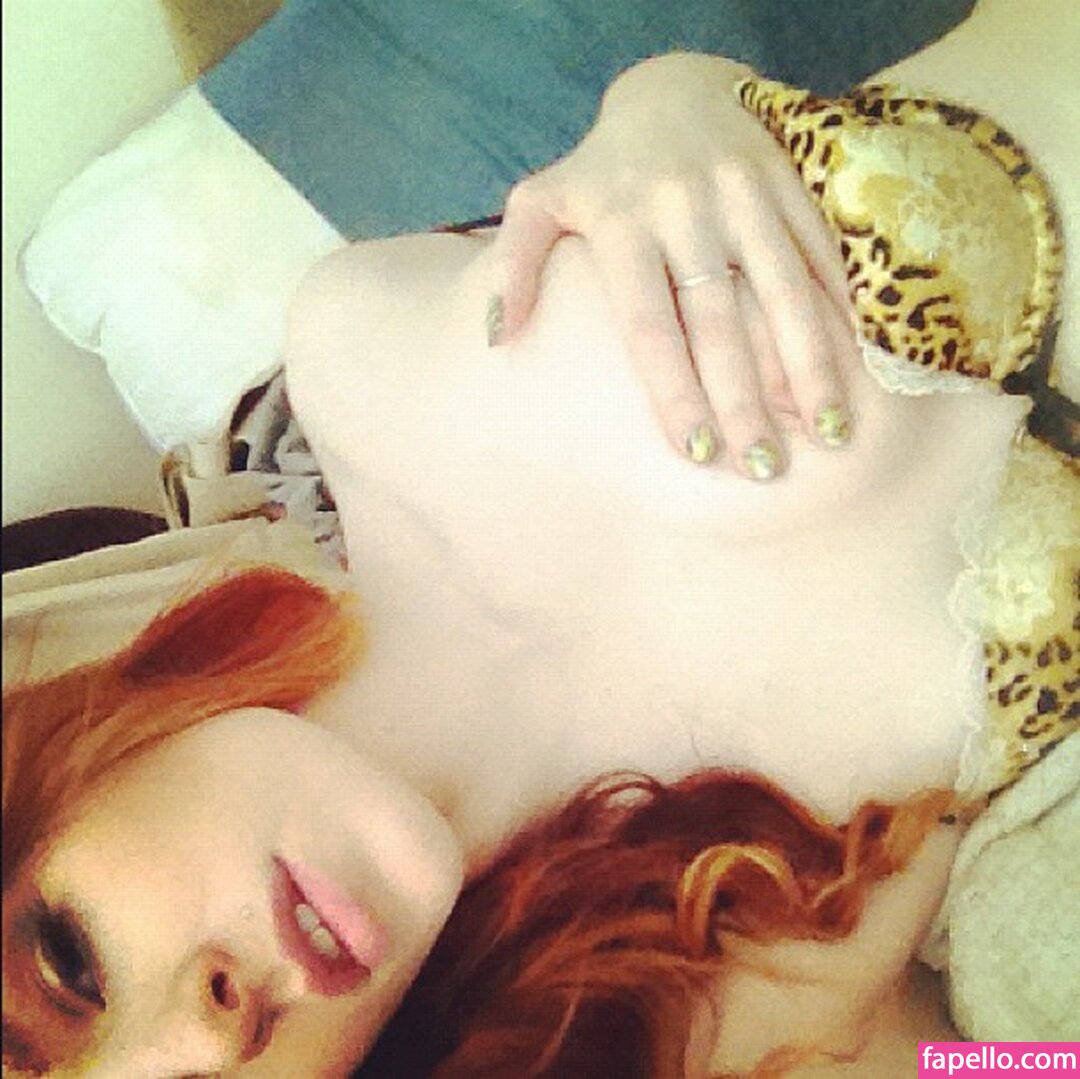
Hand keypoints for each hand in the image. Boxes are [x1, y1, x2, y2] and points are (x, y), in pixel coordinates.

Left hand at [485, 53, 858, 479]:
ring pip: (784, 291)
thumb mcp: (539, 201)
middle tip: (764, 469)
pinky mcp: (786, 183)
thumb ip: (513, 265)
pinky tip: (858, 369)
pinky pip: (821, 253)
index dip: (675, 393)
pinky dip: (841, 312)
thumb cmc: (599, 169)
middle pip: (720, 322)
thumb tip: (496, 337)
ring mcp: (743, 195)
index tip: (697, 455)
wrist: (673, 87)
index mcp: (621, 224)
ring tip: (830, 431)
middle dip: (745, 400)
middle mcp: (684, 211)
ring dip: (811, 365)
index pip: (649, 326)